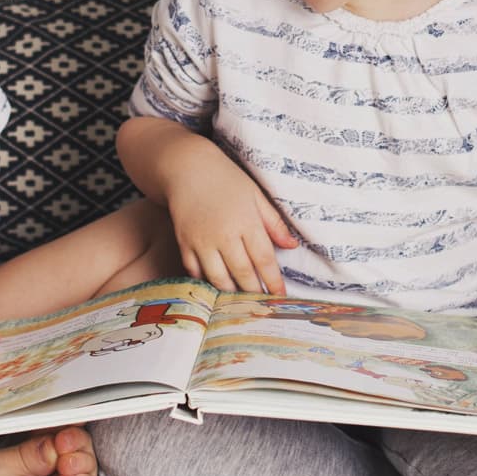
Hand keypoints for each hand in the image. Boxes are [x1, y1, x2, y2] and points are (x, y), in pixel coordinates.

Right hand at [163, 153, 298, 293]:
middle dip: (255, 293)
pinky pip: (195, 272)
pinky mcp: (184, 243)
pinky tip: (215, 290)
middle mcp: (224, 234)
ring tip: (241, 304)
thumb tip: (292, 246)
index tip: (280, 297)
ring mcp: (202, 241)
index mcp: (246, 222)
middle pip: (243, 274)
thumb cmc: (226, 180)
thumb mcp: (255, 195)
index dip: (273, 282)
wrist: (187, 168)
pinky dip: (206, 283)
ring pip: (219, 278)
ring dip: (231, 294)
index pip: (264, 260)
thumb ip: (274, 223)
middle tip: (263, 307)